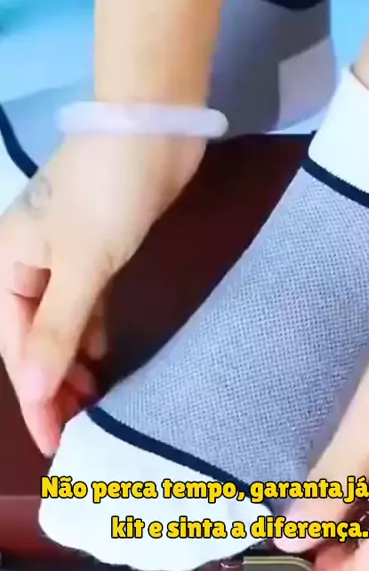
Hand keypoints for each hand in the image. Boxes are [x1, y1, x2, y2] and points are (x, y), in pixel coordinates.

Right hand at [0, 132, 203, 456]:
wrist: (153, 128)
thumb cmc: (108, 195)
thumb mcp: (81, 265)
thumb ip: (57, 328)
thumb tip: (31, 390)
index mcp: (9, 262)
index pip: (16, 345)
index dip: (34, 396)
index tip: (55, 442)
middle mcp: (29, 260)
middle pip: (34, 335)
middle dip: (52, 381)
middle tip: (80, 427)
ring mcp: (66, 252)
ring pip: (62, 320)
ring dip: (73, 360)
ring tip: (94, 401)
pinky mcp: (101, 246)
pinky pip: (87, 300)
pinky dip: (92, 328)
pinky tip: (102, 354)